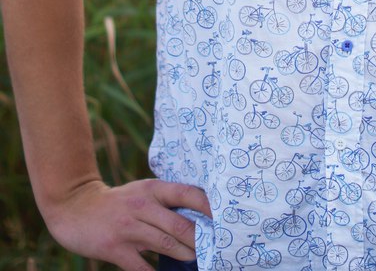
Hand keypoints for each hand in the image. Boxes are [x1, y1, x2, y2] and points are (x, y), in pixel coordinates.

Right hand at [42, 178, 211, 270]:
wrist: (75, 207)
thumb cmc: (117, 202)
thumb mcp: (141, 192)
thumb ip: (164, 202)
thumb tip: (198, 217)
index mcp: (152, 188)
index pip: (187, 194)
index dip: (208, 207)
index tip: (224, 218)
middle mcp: (142, 204)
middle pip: (180, 223)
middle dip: (200, 239)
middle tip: (216, 248)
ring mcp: (128, 227)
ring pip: (165, 244)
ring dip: (186, 255)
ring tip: (199, 260)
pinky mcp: (115, 248)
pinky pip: (142, 267)